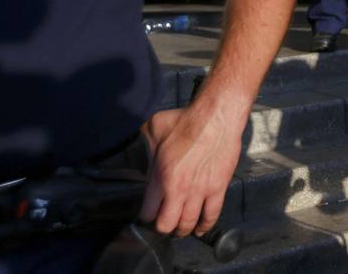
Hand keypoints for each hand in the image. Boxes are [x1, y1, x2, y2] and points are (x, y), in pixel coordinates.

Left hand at [139, 105, 244, 236]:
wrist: (216, 117)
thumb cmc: (185, 121)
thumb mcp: (153, 127)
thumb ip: (141, 142)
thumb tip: (129, 142)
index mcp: (160, 177)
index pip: (147, 213)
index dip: (145, 217)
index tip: (147, 214)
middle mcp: (179, 190)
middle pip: (167, 225)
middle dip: (163, 227)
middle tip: (164, 222)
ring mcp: (200, 191)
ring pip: (188, 224)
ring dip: (183, 229)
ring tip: (181, 227)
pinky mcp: (218, 188)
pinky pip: (212, 215)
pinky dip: (205, 225)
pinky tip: (201, 228)